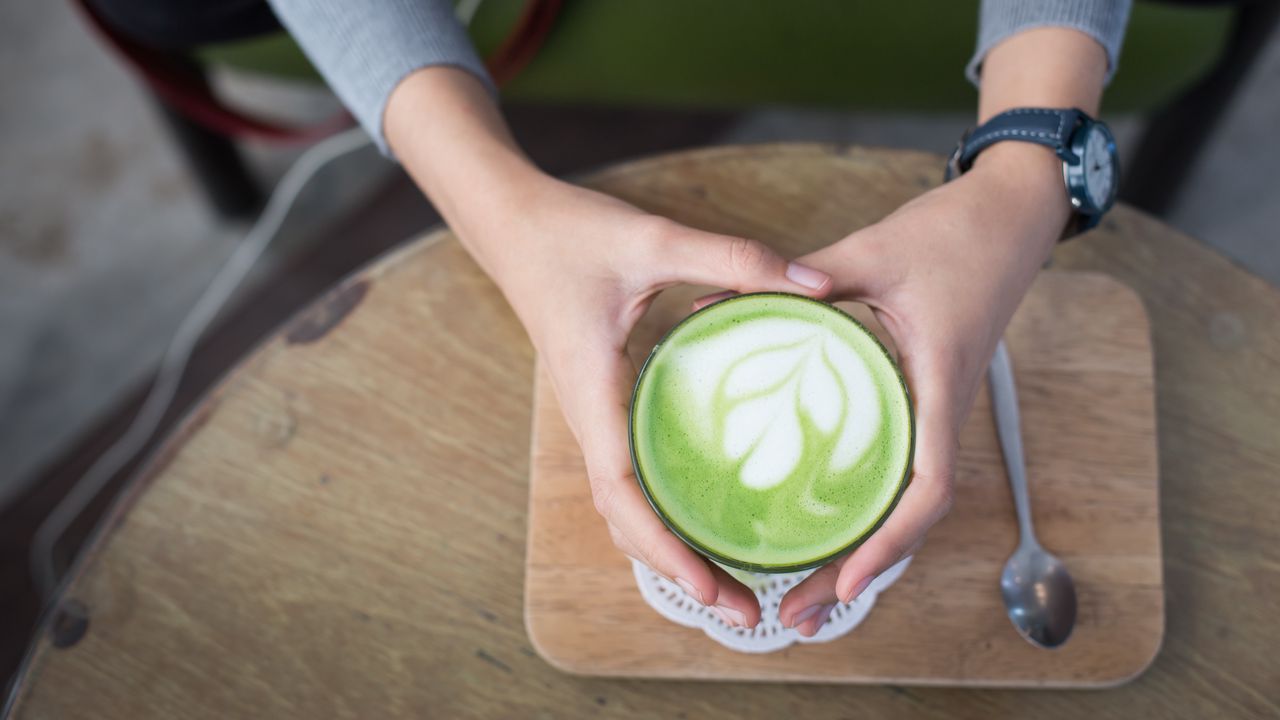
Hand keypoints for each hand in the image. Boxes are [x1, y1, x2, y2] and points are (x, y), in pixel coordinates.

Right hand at [384, 67, 831, 626]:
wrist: (514, 226)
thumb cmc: (573, 234)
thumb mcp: (654, 237)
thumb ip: (733, 259)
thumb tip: (816, 288)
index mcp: (594, 393)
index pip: (623, 491)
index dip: (665, 547)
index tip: (711, 588)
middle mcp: (590, 419)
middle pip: (626, 521)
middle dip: (680, 573)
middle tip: (746, 614)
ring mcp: (595, 418)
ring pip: (626, 508)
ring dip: (672, 553)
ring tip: (733, 591)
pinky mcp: (605, 408)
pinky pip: (630, 480)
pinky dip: (662, 518)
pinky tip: (705, 526)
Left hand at [696, 144, 1068, 635]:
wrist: (1012, 215)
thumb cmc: (954, 232)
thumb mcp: (872, 252)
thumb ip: (803, 278)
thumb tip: (725, 300)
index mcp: (938, 384)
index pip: (928, 488)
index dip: (889, 543)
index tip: (844, 584)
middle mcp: (942, 411)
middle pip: (911, 520)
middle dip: (857, 575)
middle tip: (795, 619)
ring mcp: (936, 410)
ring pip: (904, 504)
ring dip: (860, 554)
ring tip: (802, 597)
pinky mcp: (924, 399)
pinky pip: (899, 469)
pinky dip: (866, 510)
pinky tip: (824, 524)